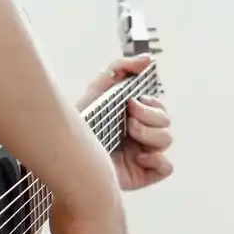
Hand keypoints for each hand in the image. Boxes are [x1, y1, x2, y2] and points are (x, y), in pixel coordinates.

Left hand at [77, 54, 172, 191]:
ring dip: (149, 135)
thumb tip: (147, 60)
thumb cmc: (83, 123)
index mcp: (136, 115)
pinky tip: (138, 158)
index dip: (150, 103)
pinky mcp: (144, 173)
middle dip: (148, 117)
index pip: (159, 105)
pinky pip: (166, 167)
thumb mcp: (97, 89)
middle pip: (165, 121)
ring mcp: (144, 153)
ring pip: (167, 140)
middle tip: (128, 118)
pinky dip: (157, 160)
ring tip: (128, 135)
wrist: (66, 154)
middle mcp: (142, 134)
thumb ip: (120, 68)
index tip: (132, 102)